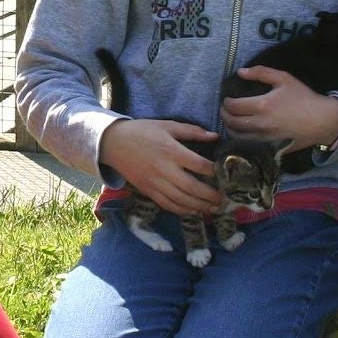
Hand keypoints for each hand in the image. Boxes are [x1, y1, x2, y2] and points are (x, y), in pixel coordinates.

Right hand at [99, 118, 220, 215]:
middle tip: (223, 199)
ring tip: (213, 208)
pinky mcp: (148, 191)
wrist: (114, 144)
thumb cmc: (143, 132)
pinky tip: (193, 211)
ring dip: (199, 206)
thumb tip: (214, 136)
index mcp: (170, 150)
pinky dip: (182, 210)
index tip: (224, 174)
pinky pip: (167, 204)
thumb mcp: (167, 126)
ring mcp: (155, 182)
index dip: (213, 171)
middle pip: (191, 187)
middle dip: (209, 195)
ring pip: (180, 200)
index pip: (197, 164)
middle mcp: (164, 169)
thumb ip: (192, 131)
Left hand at [220, 66, 337, 151]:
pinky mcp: (270, 147)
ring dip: (229, 128)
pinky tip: (241, 133)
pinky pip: (248, 145)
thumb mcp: (284, 78)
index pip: (233, 106)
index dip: (226, 102)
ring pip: (237, 136)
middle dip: (224, 115)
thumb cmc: (303, 97)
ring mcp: (264, 139)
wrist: (322, 121)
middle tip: (225, 110)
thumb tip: (240, 72)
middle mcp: (260, 124)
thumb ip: (261, 72)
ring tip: (230, 121)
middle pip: (232, 122)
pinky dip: (240, 139)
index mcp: (262, 105)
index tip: (227, 99)